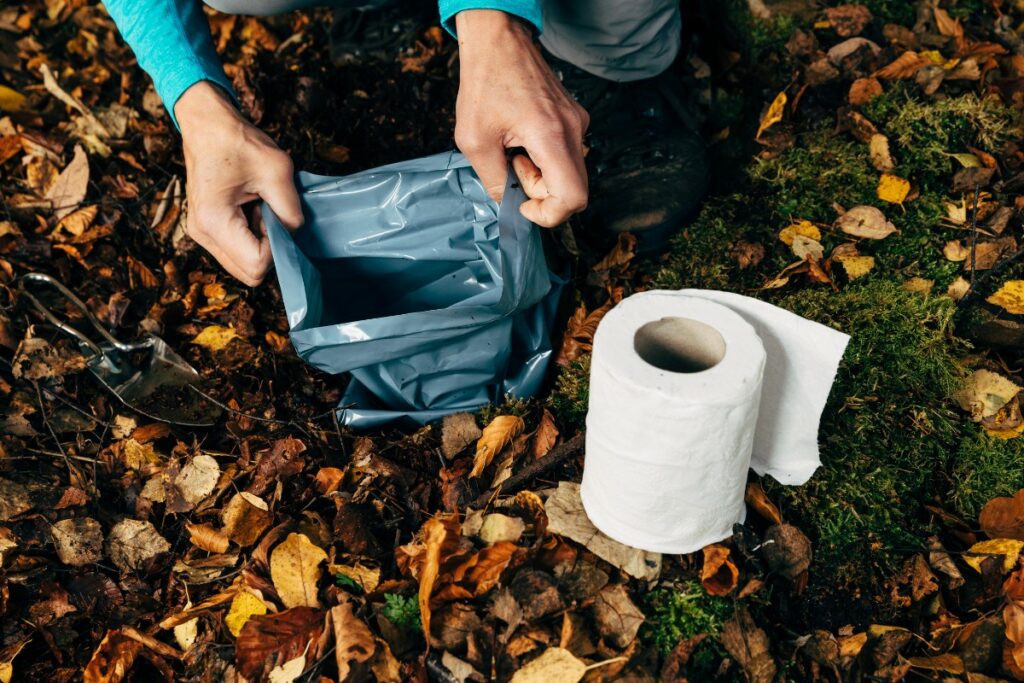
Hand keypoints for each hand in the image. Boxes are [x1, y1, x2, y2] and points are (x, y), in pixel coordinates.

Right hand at [175, 82, 302, 285]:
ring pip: (243, 265)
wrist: (207, 124)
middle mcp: (202, 234)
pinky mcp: (207, 229)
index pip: (257, 264)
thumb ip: (291, 211)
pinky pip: (236, 250)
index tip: (279, 218)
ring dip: (260, 244)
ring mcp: (201, 234)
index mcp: (214, 222)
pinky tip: (251, 209)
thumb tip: (295, 236)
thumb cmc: (237, 141)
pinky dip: (251, 237)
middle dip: (270, 251)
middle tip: (272, 215)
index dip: (278, 248)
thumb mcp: (276, 171)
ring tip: (260, 208)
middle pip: (249, 273)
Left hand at [454, 10, 589, 226]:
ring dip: (540, 174)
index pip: (573, 198)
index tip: (523, 205)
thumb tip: (508, 204)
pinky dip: (543, 158)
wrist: (497, 40)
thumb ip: (494, 181)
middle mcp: (574, 129)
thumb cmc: (484, 82)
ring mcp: (578, 122)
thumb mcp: (474, 141)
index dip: (549, 214)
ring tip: (513, 148)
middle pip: (574, 189)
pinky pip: (565, 154)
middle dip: (540, 192)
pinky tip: (521, 138)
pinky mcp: (574, 117)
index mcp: (551, 136)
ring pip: (568, 173)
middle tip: (511, 168)